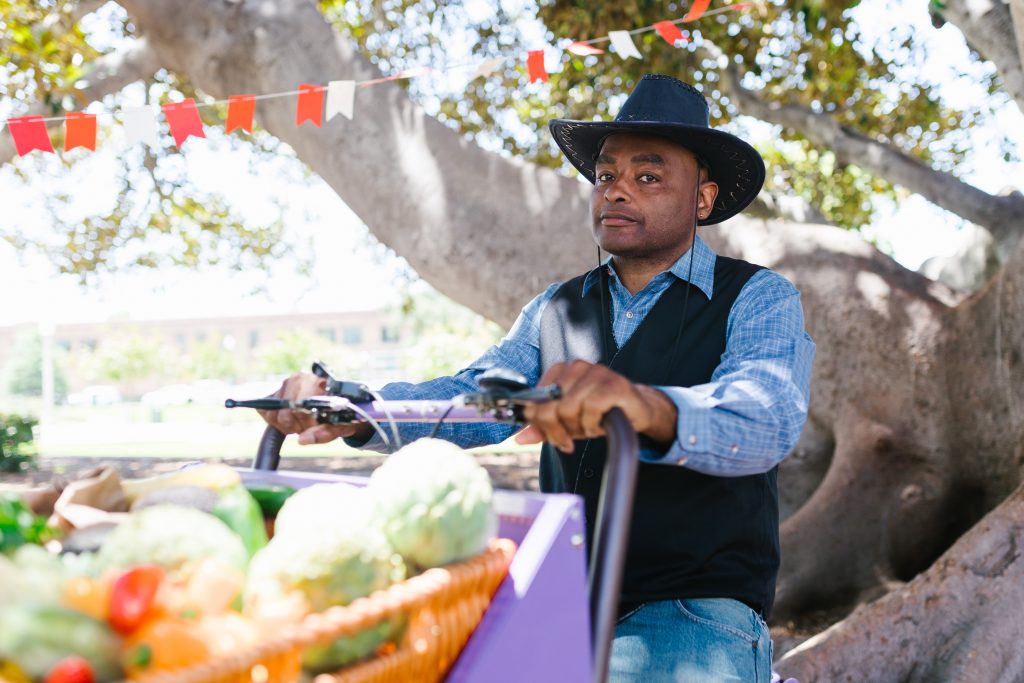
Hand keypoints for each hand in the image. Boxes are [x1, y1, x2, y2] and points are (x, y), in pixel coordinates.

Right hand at [259, 372, 370, 444]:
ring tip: (301, 423)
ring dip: (286, 425)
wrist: (339, 404)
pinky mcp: (274, 393)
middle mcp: (298, 379)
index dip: (306, 423)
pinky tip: (291, 421)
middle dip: (296, 426)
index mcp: (316, 382)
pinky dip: (275, 422)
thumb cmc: (341, 414)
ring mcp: (285, 385)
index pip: (299, 408)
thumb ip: (325, 433)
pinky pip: (265, 412)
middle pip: (284, 413)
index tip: (315, 426)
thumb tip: (302, 440)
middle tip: (308, 426)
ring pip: (273, 414)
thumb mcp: (341, 426)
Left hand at [514, 360, 677, 451]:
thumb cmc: (599, 412)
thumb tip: (519, 438)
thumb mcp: (567, 422)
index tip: (552, 436)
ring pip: (568, 408)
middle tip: (568, 441)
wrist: (635, 410)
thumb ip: (543, 427)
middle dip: (556, 430)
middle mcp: (577, 366)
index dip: (539, 423)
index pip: (534, 399)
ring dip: (577, 428)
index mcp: (561, 370)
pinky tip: (599, 425)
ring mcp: (597, 372)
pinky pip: (590, 409)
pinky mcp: (614, 384)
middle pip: (549, 405)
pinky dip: (592, 425)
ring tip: (588, 428)